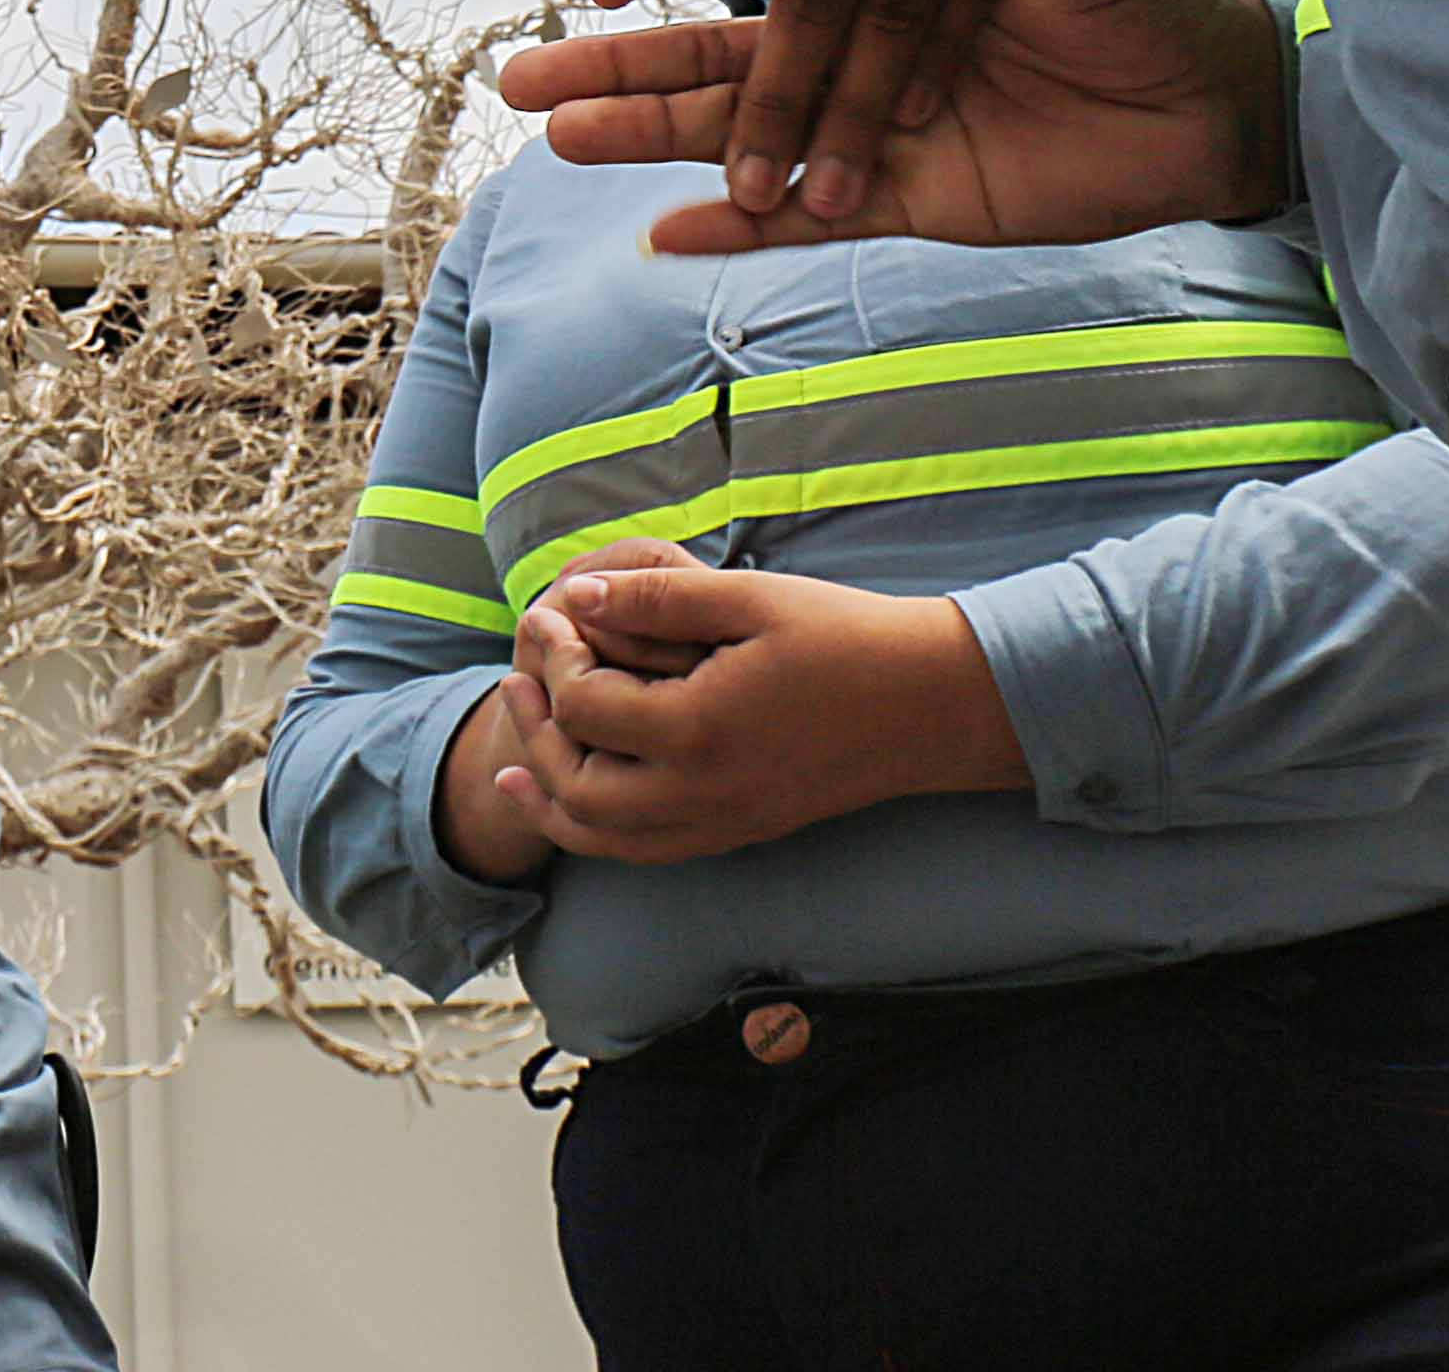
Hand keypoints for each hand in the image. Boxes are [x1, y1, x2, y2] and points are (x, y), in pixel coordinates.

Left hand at [478, 554, 1026, 863]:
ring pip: (604, 837)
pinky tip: (576, 799)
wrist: (931, 705)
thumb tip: (574, 596)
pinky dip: (597, 831)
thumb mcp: (748, 598)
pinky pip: (646, 851)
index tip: (551, 612)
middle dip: (536, 729)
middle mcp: (702, 792)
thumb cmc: (845, 638)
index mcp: (699, 728)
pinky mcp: (739, 832)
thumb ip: (656, 599)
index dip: (554, 654)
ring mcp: (721, 822)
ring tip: (517, 752)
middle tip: (519, 674)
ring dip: (551, 797)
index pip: (586, 704)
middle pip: (577, 786)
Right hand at [501, 0, 1284, 253]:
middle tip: (521, 68)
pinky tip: (662, 235)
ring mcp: (871, 119)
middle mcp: (858, 33)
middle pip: (714, 44)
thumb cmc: (1150, 2)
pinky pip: (807, 220)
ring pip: (738, 130)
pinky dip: (739, 229)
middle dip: (618, 58)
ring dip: (651, 139)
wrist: (1216, 106)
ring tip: (559, 139)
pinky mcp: (909, 196)